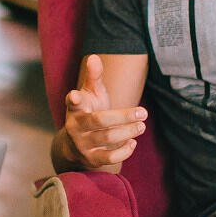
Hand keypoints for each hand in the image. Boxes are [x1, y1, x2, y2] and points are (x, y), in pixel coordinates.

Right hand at [61, 54, 146, 169]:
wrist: (77, 144)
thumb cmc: (89, 111)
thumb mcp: (90, 94)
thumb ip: (94, 77)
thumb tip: (94, 57)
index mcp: (75, 108)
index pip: (72, 102)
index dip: (74, 99)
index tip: (75, 96)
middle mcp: (75, 126)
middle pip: (99, 121)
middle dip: (123, 116)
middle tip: (143, 112)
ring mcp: (82, 144)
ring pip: (107, 138)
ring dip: (128, 132)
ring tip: (142, 125)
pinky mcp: (91, 159)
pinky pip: (109, 158)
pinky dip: (124, 151)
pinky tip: (133, 142)